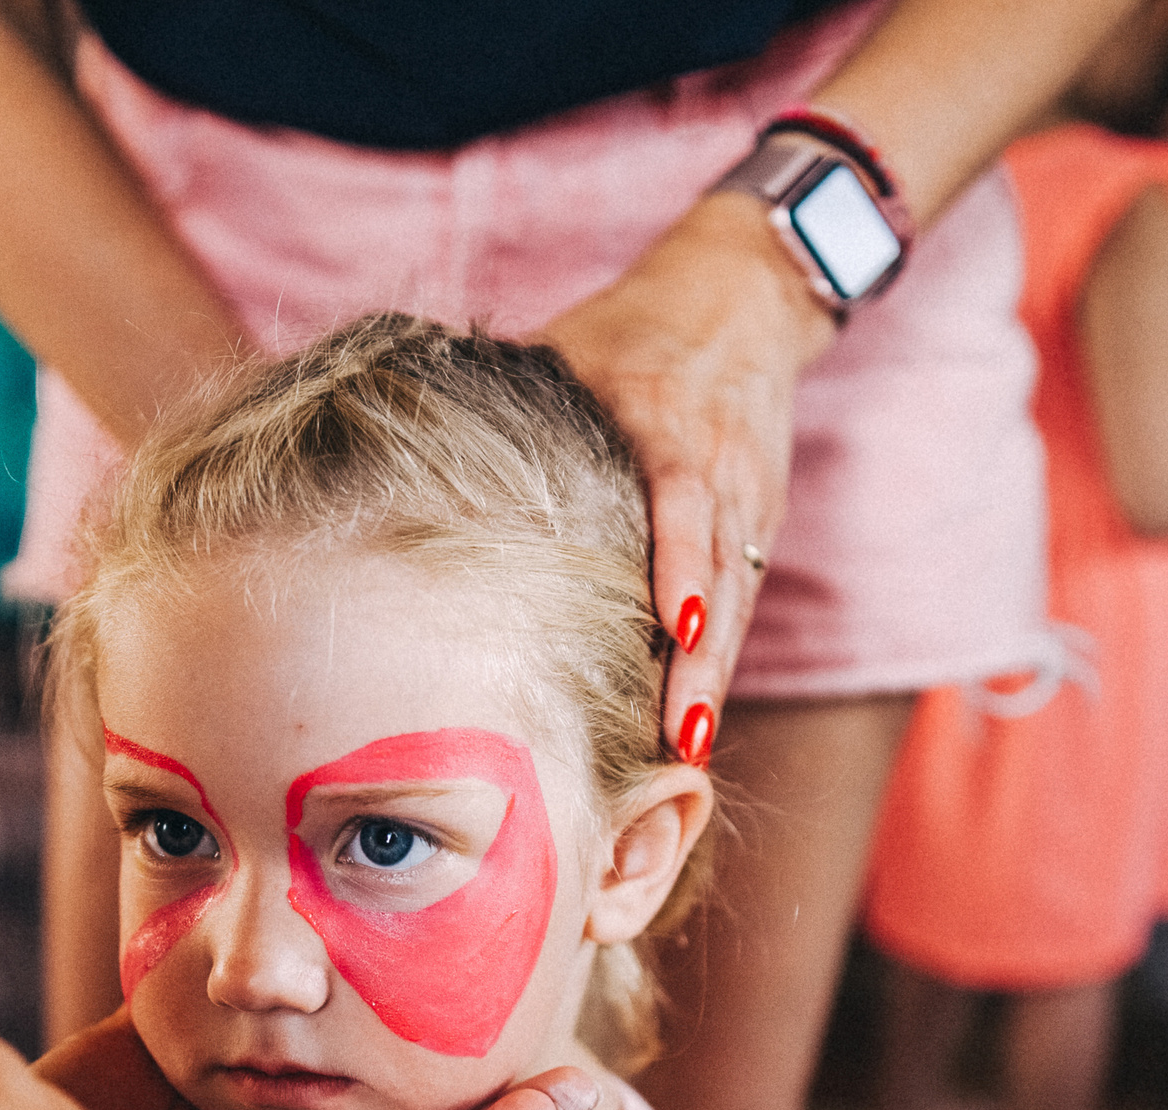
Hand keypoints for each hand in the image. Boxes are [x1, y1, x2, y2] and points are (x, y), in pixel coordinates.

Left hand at [540, 192, 833, 761]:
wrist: (744, 301)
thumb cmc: (636, 328)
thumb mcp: (574, 347)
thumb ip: (511, 396)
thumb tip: (408, 436)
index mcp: (672, 423)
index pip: (687, 502)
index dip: (683, 566)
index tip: (674, 627)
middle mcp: (720, 474)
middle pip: (720, 578)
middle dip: (703, 661)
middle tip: (679, 738)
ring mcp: (747, 506)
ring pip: (735, 604)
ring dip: (712, 678)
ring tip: (686, 751)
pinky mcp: (759, 527)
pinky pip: (739, 603)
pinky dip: (718, 661)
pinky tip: (692, 722)